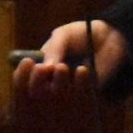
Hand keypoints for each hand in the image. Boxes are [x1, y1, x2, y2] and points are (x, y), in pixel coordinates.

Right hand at [12, 18, 126, 99]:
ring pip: (55, 96)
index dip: (23, 76)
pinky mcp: (84, 96)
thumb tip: (46, 68)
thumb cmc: (80, 35)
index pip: (23, 78)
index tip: (31, 65)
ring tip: (64, 67)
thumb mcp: (63, 35)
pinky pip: (77, 97)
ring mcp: (67, 90)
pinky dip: (78, 84)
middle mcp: (50, 82)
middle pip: (36, 92)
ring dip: (58, 83)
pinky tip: (83, 69)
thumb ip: (54, 48)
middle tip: (45, 69)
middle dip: (38, 82)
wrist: (109, 38)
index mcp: (40, 66)